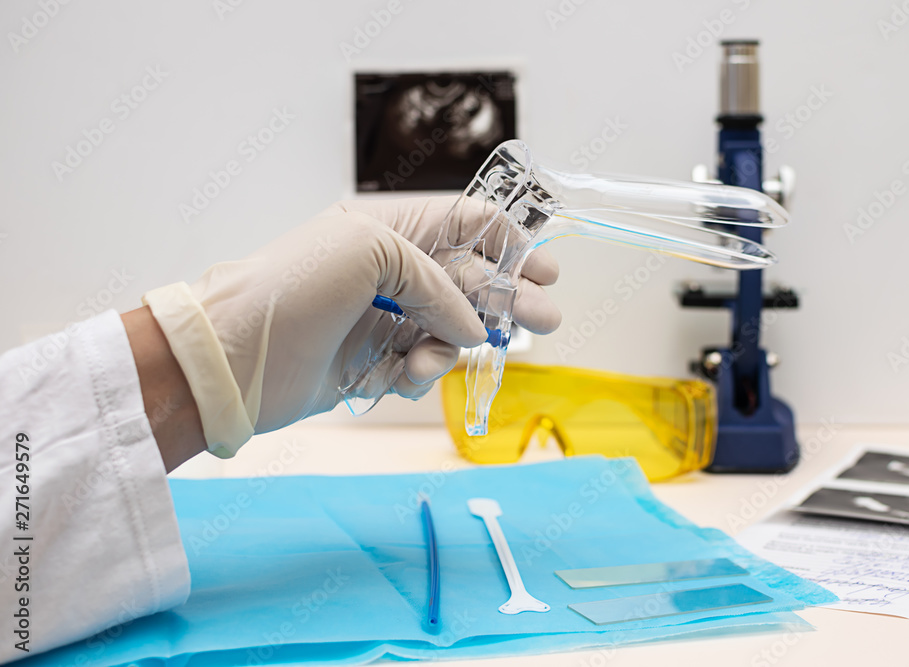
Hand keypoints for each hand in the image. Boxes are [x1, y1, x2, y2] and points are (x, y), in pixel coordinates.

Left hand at [141, 196, 560, 457]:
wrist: (235, 355)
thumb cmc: (294, 285)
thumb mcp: (372, 250)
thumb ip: (437, 281)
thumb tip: (469, 327)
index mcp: (389, 229)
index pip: (463, 225)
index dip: (507, 242)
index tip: (542, 267)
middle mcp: (391, 272)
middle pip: (469, 280)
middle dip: (507, 297)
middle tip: (544, 318)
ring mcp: (384, 319)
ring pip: (451, 329)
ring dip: (460, 343)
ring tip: (451, 355)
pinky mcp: (374, 364)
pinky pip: (423, 367)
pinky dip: (423, 373)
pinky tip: (406, 374)